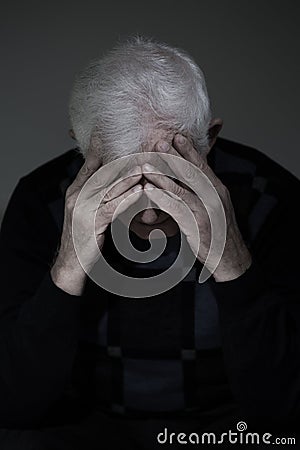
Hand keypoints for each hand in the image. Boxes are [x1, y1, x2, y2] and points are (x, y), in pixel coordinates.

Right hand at [51, 133, 142, 294]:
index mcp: (76, 190)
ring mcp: (82, 208)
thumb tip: (114, 179)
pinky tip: (142, 191)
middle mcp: (77, 195)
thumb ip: (98, 193)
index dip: (101, 146)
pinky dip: (128, 197)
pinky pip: (113, 206)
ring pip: (109, 186)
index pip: (90, 163)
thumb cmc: (83, 237)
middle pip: (102, 171)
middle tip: (141, 146)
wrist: (70, 264)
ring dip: (130, 175)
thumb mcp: (88, 210)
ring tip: (147, 165)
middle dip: (122, 158)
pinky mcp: (91, 223)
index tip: (112, 132)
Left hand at [143, 134, 251, 281]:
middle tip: (158, 142)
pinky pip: (175, 209)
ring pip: (180, 189)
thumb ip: (205, 190)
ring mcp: (206, 211)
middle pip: (191, 172)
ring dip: (161, 176)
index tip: (176, 136)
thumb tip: (192, 175)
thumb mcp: (216, 205)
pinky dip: (161, 198)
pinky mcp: (197, 225)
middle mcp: (214, 197)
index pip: (202, 166)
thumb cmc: (219, 231)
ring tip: (146, 165)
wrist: (230, 257)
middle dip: (173, 156)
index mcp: (218, 190)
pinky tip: (148, 191)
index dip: (189, 150)